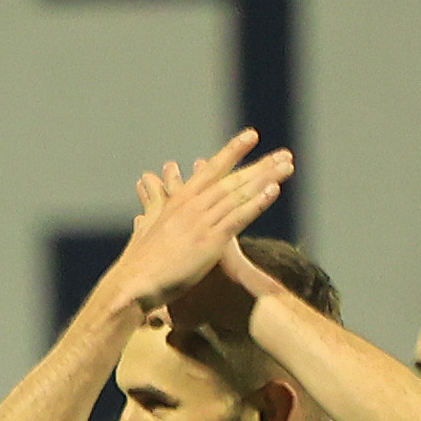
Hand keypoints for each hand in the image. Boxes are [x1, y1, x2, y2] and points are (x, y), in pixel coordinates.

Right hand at [109, 131, 290, 310]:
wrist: (131, 284)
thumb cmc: (138, 261)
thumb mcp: (145, 223)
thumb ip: (152, 201)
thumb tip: (145, 182)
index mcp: (178, 201)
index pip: (211, 170)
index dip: (232, 151)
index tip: (251, 135)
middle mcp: (192, 206)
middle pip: (232, 180)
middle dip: (261, 166)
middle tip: (285, 155)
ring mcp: (202, 222)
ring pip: (239, 194)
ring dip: (266, 178)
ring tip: (288, 166)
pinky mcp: (210, 242)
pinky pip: (238, 218)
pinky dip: (257, 203)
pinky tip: (274, 190)